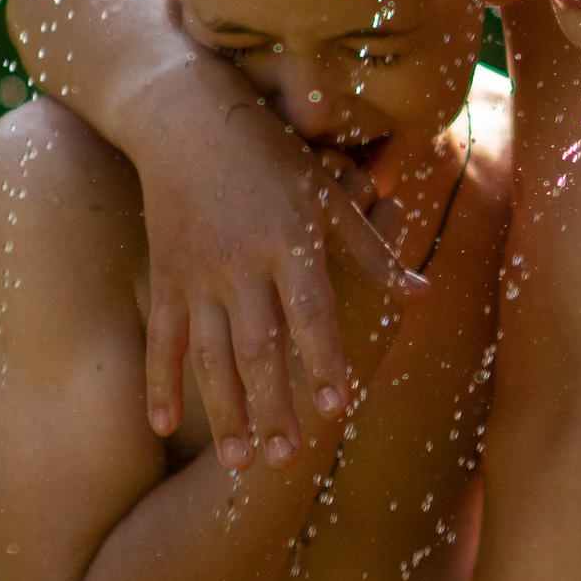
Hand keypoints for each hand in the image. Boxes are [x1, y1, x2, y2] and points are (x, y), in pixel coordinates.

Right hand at [135, 79, 417, 469]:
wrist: (185, 118)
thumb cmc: (271, 152)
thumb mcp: (328, 192)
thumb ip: (371, 249)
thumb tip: (420, 294)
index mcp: (290, 241)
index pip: (311, 313)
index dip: (323, 360)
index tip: (337, 407)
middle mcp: (243, 263)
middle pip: (260, 348)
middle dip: (274, 406)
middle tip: (288, 460)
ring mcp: (199, 273)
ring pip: (210, 355)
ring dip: (225, 411)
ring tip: (240, 462)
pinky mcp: (166, 275)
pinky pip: (162, 337)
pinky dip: (160, 381)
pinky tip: (163, 424)